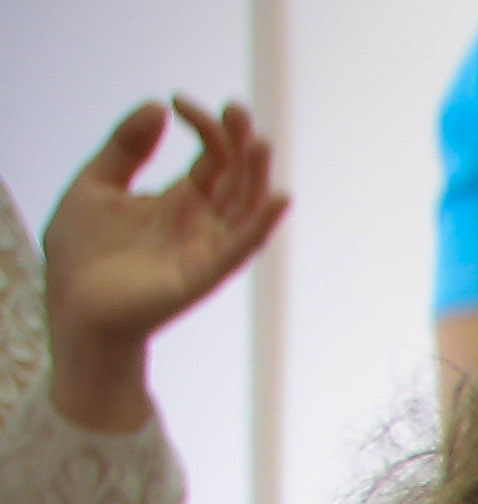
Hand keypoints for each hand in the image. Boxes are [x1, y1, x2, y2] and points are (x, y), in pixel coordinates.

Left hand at [39, 101, 282, 430]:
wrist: (73, 304)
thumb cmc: (82, 251)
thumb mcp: (96, 184)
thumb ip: (125, 147)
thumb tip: (157, 106)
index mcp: (180, 200)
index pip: (212, 156)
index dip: (204, 125)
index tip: (177, 100)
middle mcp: (202, 221)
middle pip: (238, 177)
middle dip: (241, 141)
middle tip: (235, 108)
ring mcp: (207, 246)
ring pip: (247, 205)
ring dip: (257, 174)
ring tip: (258, 141)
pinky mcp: (204, 273)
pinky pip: (242, 247)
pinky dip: (263, 224)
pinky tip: (279, 197)